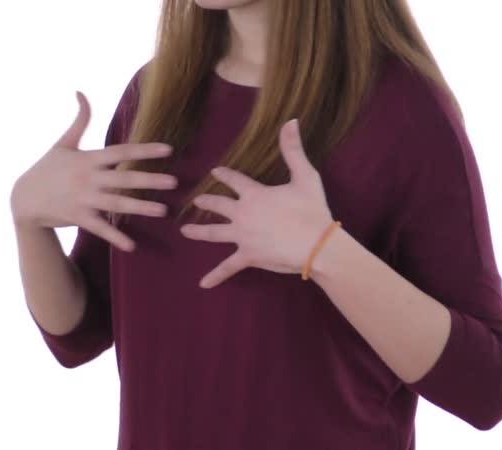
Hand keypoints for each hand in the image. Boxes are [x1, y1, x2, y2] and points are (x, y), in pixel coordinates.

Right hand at [10, 91, 177, 250]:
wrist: (23, 198)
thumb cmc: (47, 168)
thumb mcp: (63, 142)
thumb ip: (80, 119)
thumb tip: (81, 91)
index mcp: (88, 159)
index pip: (121, 152)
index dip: (144, 150)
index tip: (168, 150)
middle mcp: (87, 179)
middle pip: (123, 179)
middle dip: (149, 180)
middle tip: (174, 182)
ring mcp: (83, 200)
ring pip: (116, 204)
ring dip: (140, 208)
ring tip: (163, 210)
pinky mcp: (78, 218)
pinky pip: (100, 229)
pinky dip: (115, 237)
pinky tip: (132, 245)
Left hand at [179, 119, 334, 287]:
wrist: (317, 245)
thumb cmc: (312, 211)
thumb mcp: (305, 176)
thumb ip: (293, 149)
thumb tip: (291, 120)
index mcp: (254, 194)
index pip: (234, 180)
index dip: (224, 174)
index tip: (215, 171)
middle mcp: (242, 214)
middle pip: (218, 205)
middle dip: (206, 201)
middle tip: (196, 200)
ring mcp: (242, 237)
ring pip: (213, 233)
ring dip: (198, 231)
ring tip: (185, 231)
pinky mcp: (247, 256)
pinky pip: (227, 268)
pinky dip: (215, 276)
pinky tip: (203, 284)